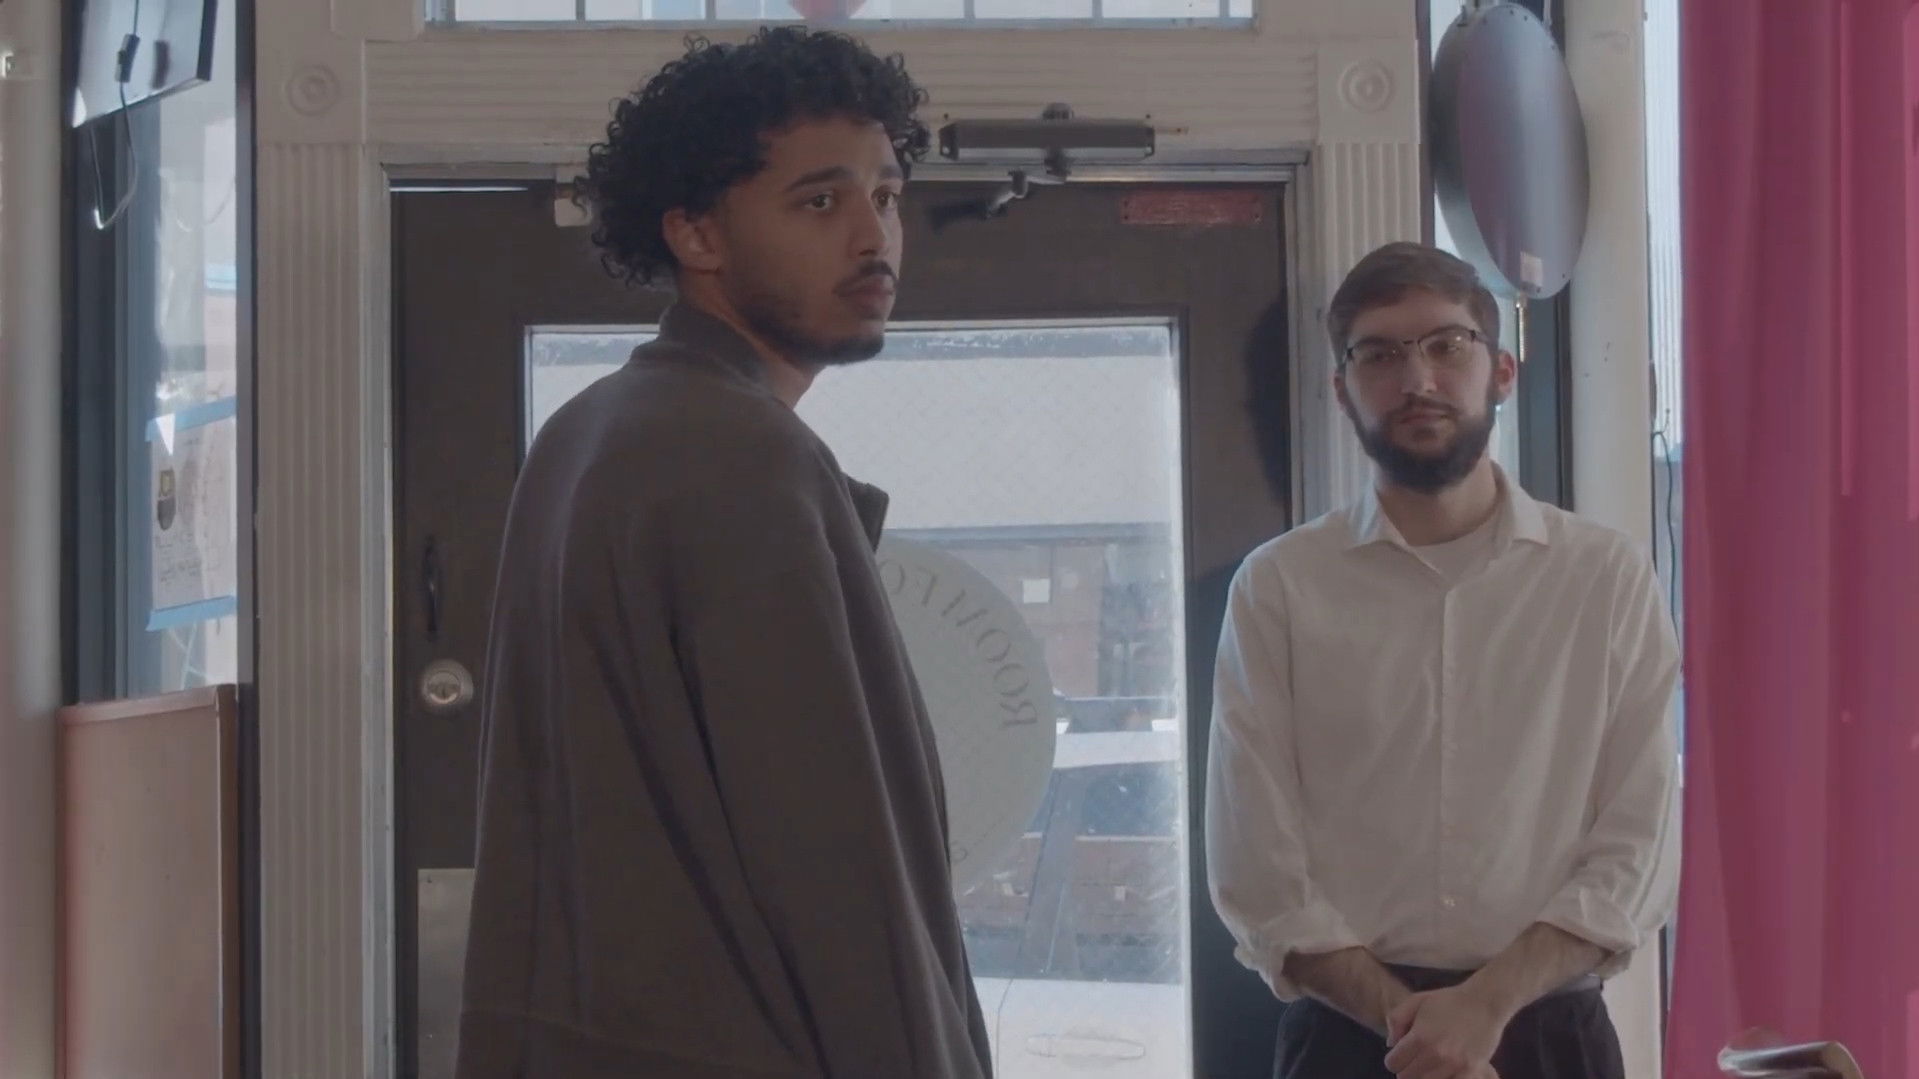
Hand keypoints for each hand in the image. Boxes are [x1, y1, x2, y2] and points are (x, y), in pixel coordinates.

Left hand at [1383, 984, 1511, 1078]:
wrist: (1484, 1002)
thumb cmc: (1448, 1000)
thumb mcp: (1416, 1001)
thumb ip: (1396, 1020)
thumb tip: (1390, 1044)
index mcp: (1419, 1038)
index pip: (1393, 1064)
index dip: (1394, 1058)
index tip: (1402, 1053)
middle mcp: (1436, 1055)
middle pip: (1406, 1078)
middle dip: (1407, 1068)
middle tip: (1416, 1059)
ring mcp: (1455, 1066)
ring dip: (1424, 1075)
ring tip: (1430, 1064)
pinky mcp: (1471, 1072)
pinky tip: (1445, 1071)